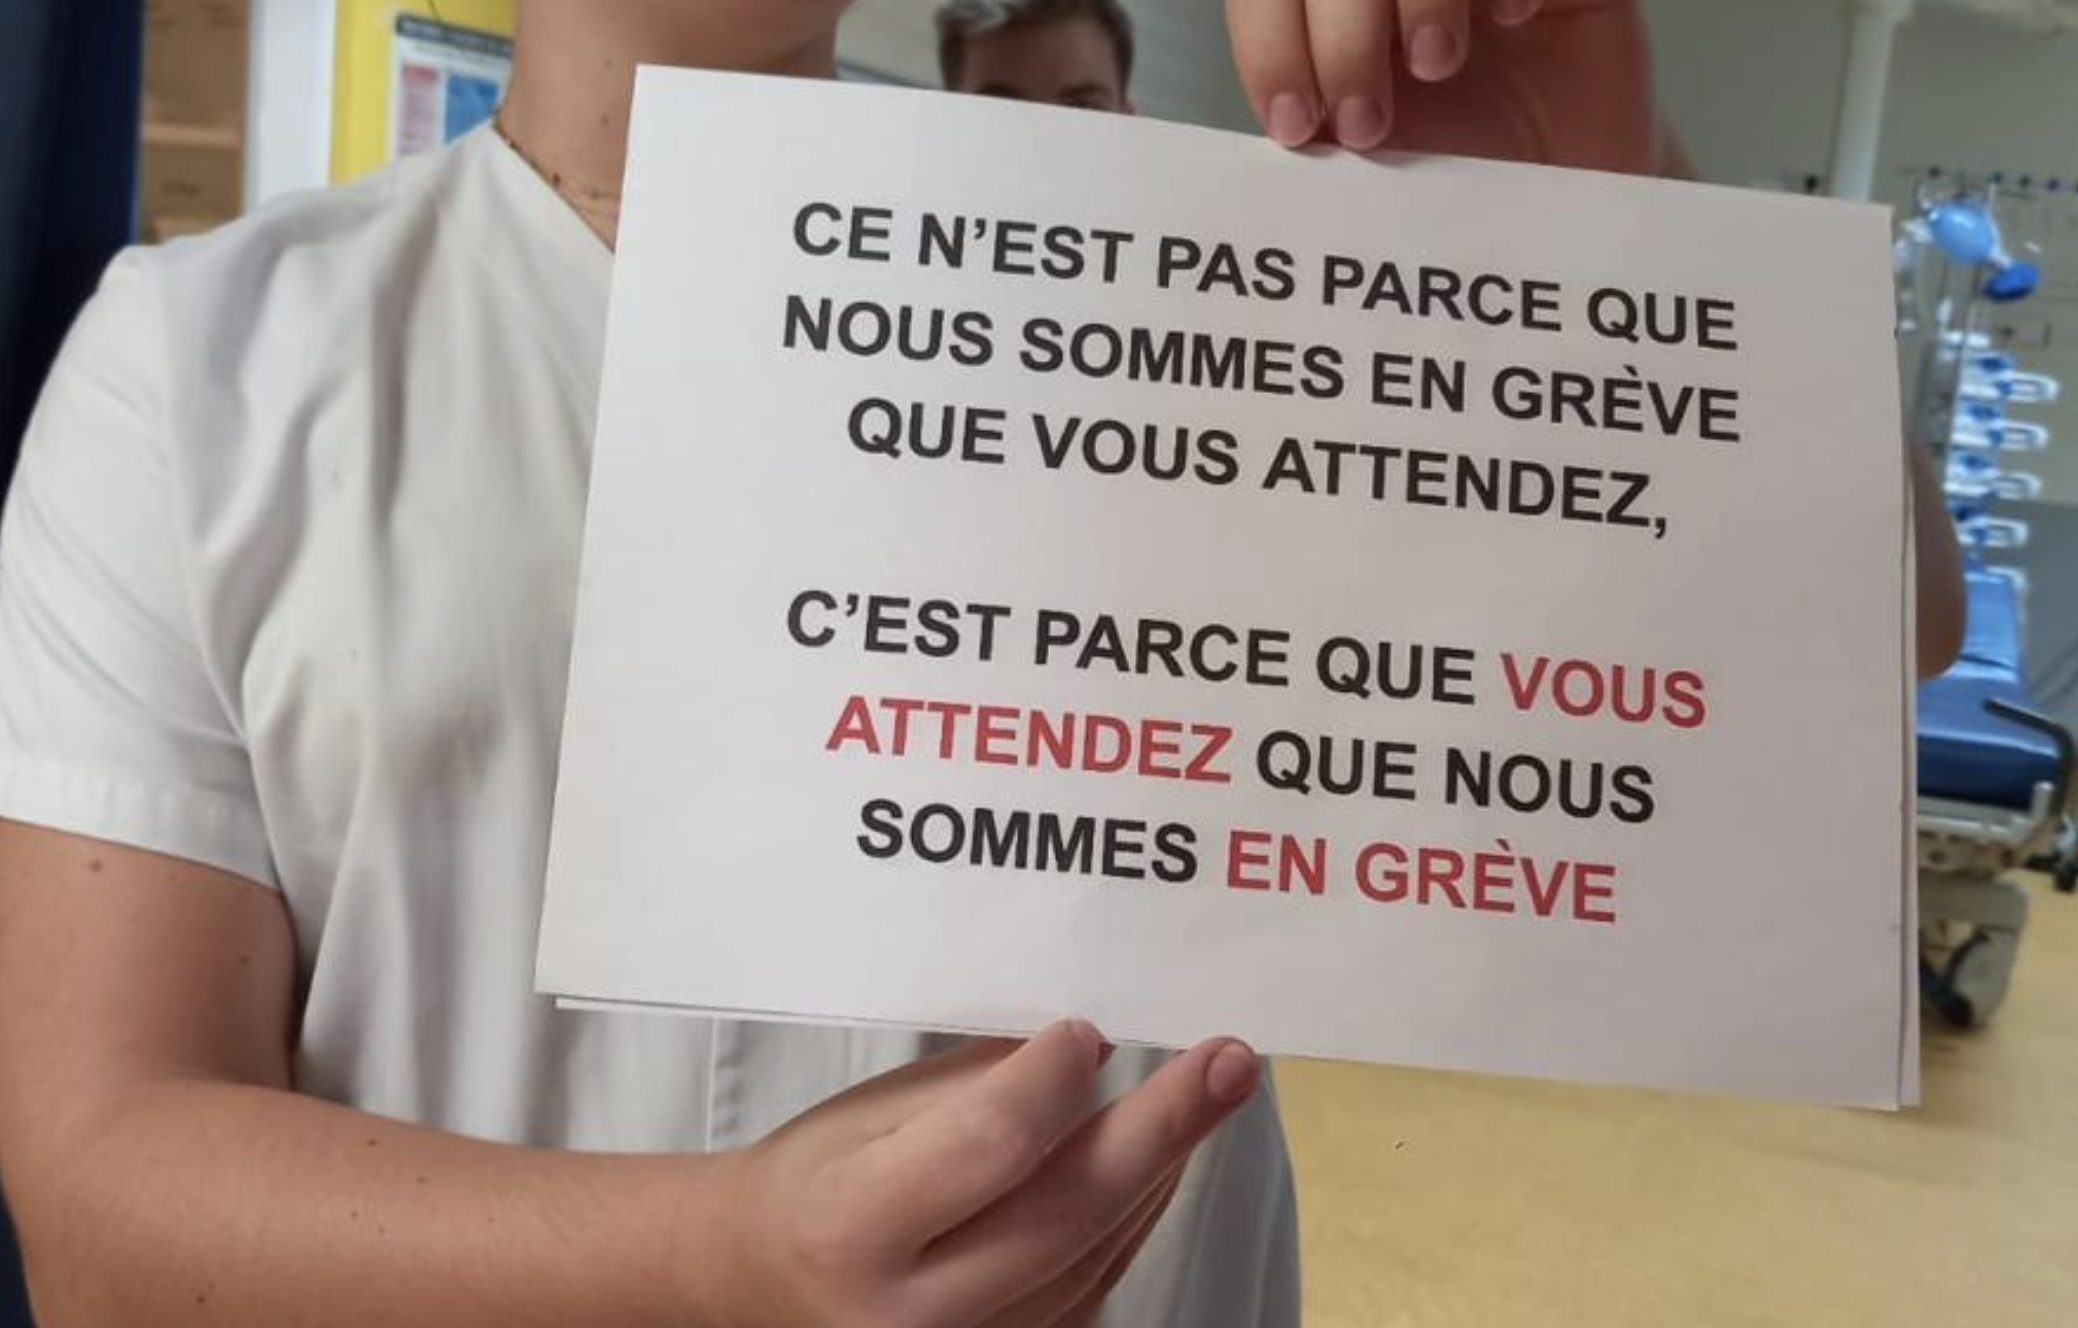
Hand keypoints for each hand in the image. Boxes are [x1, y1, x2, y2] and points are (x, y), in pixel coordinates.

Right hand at [689, 1021, 1259, 1327]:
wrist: (770, 1282)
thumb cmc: (821, 1177)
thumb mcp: (871, 1112)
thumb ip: (977, 1086)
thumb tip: (1091, 1046)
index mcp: (852, 1230)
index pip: (986, 1147)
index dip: (1049, 1082)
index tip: (1087, 1026)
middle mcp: (913, 1314)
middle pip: (1068, 1210)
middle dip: (1162, 1126)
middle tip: (1229, 1059)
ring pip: (1099, 1249)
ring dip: (1165, 1162)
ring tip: (1209, 1085)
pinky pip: (1099, 1280)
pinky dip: (1139, 1210)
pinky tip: (1163, 1152)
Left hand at [1225, 0, 1658, 172]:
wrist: (1573, 229)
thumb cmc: (1462, 205)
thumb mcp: (1365, 180)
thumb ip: (1312, 135)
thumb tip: (1249, 138)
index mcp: (1330, 25)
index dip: (1268, 44)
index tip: (1295, 124)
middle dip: (1338, 35)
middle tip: (1367, 124)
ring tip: (1438, 66)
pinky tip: (1513, 19)